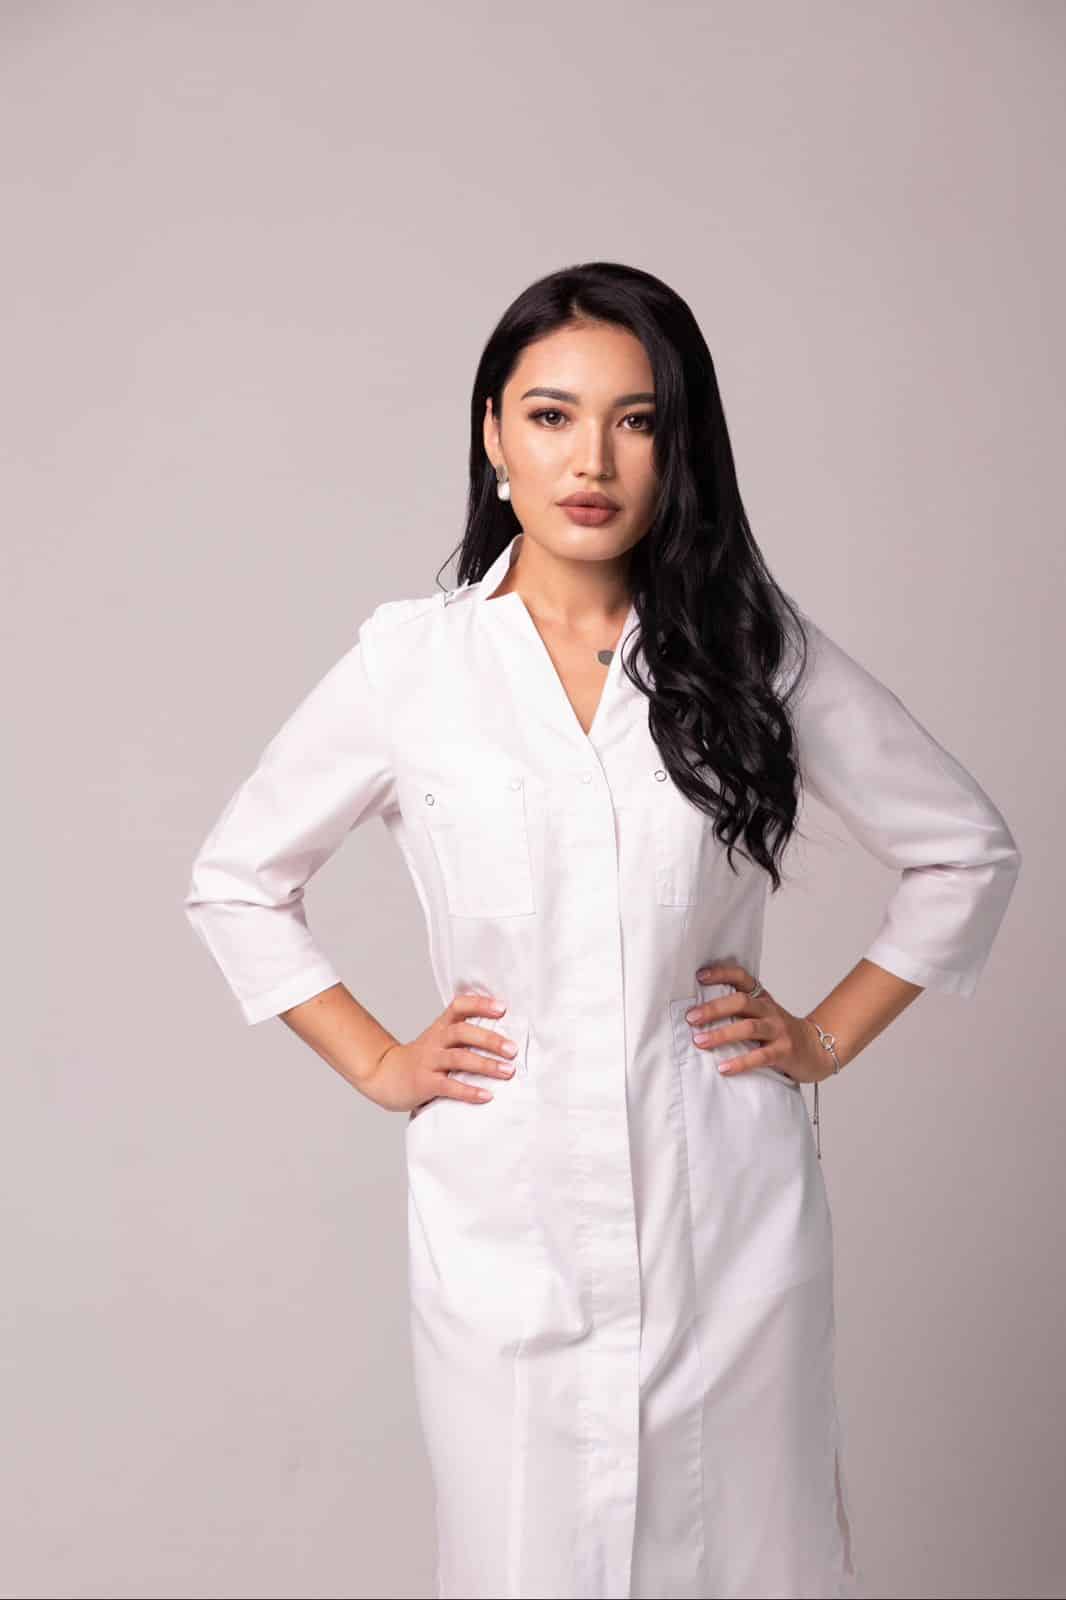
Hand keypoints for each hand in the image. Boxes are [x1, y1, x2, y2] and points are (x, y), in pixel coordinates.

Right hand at [359, 991, 520, 1113]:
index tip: (502, 1007)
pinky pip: (448, 1086)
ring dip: (485, 1065)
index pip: (458, 1006)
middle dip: (490, 1039)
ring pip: (458, 1058)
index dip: (480, 1004)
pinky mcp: (424, 1083)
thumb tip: (503, 1037)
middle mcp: (435, 1040)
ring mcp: (428, 1062)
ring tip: (508, 1071)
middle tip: (512, 1050)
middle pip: (462, 1032)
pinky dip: (469, 1091)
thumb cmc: (421, 1059)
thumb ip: (463, 1035)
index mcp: (440, 1027)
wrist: (384, 1076)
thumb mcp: (438, 1040)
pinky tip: (487, 1096)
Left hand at [685, 961, 831, 1084]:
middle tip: (691, 1017)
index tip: (699, 976)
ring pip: (749, 1028)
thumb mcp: (763, 1014)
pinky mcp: (784, 1052)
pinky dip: (741, 1062)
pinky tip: (724, 1068)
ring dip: (721, 1034)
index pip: (742, 978)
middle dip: (714, 1008)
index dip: (722, 974)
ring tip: (700, 1041)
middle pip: (741, 1002)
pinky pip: (760, 1056)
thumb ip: (739, 1011)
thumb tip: (699, 1012)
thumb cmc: (782, 1032)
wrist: (817, 1049)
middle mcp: (770, 1011)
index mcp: (762, 999)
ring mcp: (778, 1031)